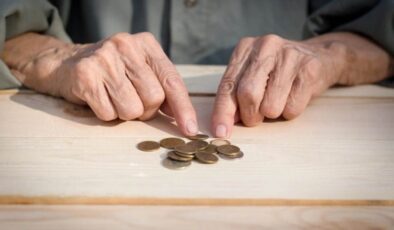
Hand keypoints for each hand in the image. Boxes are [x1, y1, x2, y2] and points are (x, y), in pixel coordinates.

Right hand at [3, 32, 198, 135]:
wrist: (66, 64)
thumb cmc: (112, 73)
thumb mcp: (140, 72)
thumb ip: (163, 89)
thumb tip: (185, 119)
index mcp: (146, 44)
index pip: (172, 81)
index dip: (183, 108)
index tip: (190, 130)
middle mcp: (126, 46)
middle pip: (154, 98)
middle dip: (146, 110)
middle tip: (131, 101)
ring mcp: (104, 58)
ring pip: (132, 109)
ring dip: (124, 114)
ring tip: (113, 98)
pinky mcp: (85, 75)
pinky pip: (108, 113)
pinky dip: (106, 114)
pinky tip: (98, 99)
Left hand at [211, 33, 392, 137]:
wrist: (321, 56)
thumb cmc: (279, 72)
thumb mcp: (253, 76)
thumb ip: (235, 95)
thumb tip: (222, 124)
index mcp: (245, 48)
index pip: (228, 85)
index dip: (222, 112)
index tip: (220, 132)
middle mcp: (265, 46)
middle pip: (247, 94)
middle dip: (250, 115)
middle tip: (255, 118)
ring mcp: (289, 55)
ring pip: (270, 106)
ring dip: (272, 114)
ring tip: (278, 102)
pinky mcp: (309, 68)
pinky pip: (292, 107)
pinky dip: (290, 112)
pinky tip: (294, 98)